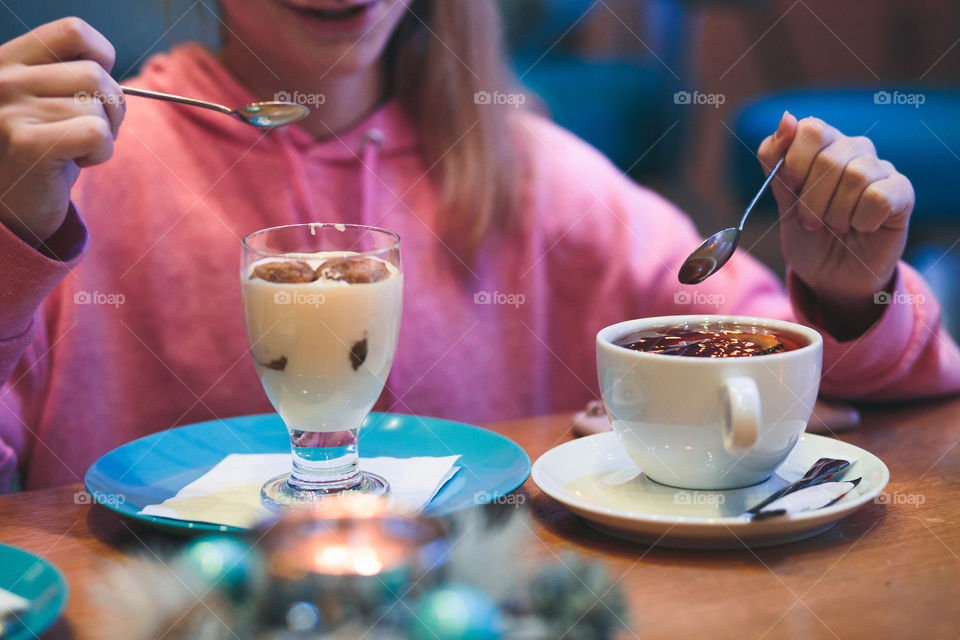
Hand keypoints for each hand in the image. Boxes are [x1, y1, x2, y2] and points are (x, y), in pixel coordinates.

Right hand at [0, 18, 122, 245]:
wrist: (12, 207)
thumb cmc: (41, 150)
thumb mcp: (49, 100)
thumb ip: (70, 74)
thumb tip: (109, 66)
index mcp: (8, 60)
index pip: (74, 31)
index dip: (102, 60)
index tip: (94, 90)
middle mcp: (3, 79)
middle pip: (96, 74)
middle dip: (112, 107)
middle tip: (91, 131)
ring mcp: (10, 109)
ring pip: (98, 108)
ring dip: (105, 135)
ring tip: (76, 149)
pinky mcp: (27, 142)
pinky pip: (97, 134)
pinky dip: (101, 152)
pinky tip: (77, 162)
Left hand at [757, 112, 913, 336]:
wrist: (830, 276)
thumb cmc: (807, 236)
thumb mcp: (782, 202)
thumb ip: (777, 162)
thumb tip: (787, 117)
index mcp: (822, 146)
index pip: (809, 129)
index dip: (793, 163)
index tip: (790, 190)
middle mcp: (854, 150)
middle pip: (829, 157)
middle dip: (810, 200)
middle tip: (811, 222)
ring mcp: (880, 169)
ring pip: (855, 176)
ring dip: (835, 213)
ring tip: (835, 227)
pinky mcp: (901, 193)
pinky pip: (878, 197)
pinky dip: (861, 220)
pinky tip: (861, 228)